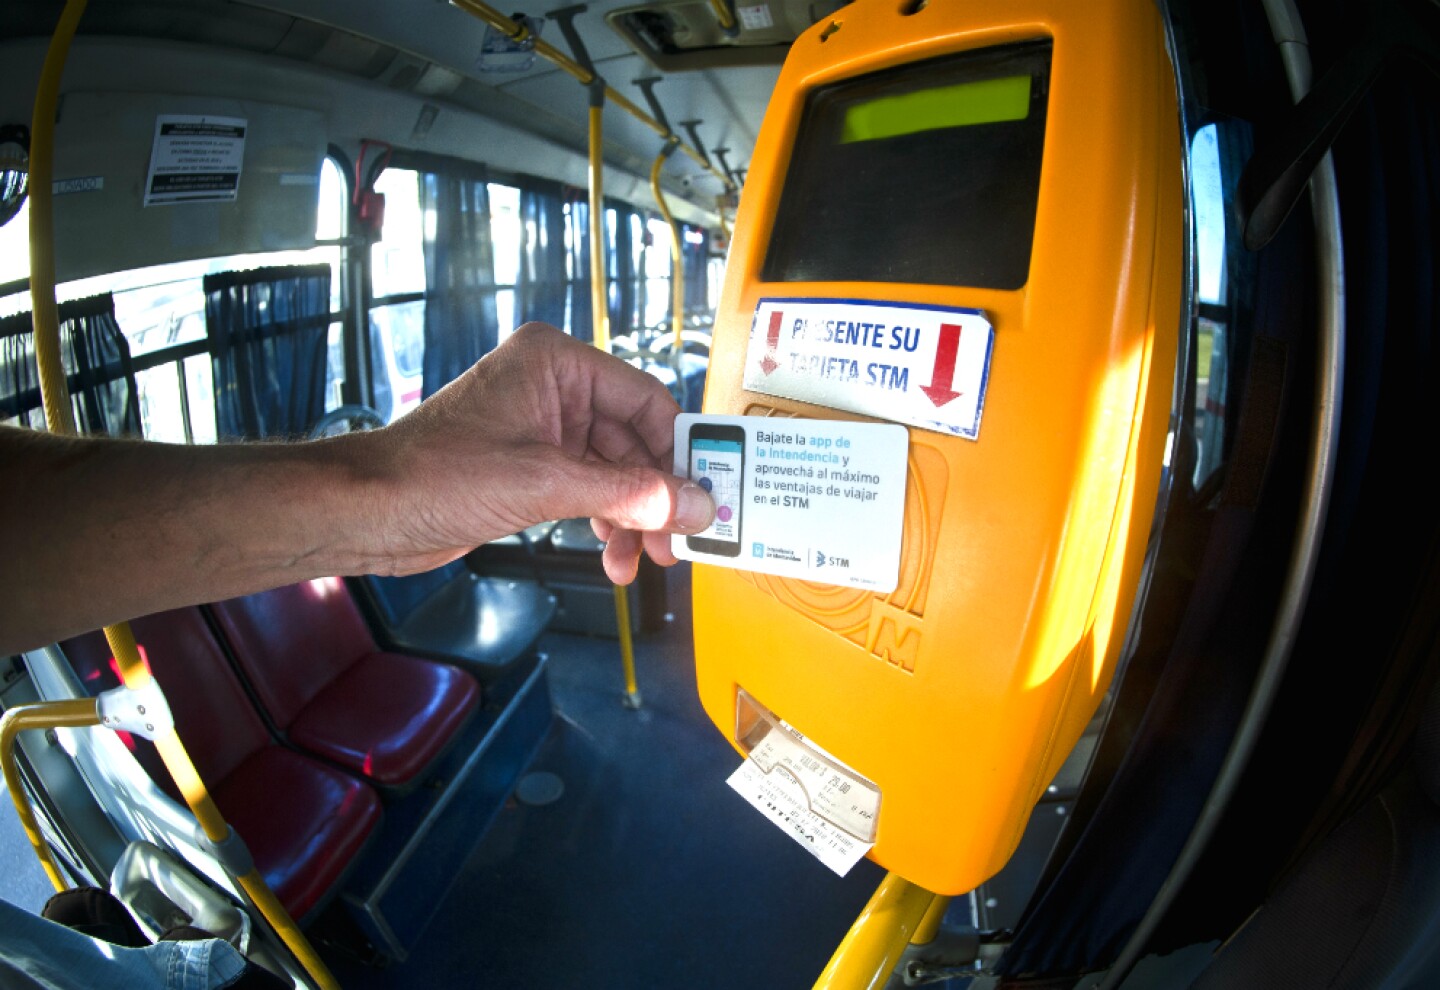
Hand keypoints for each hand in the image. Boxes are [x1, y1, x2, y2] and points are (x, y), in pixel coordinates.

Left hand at [366, 322, 713, 583]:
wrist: (367, 512)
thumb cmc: (433, 474)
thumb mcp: (547, 483)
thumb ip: (629, 493)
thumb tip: (693, 503)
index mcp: (556, 363)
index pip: (645, 399)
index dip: (681, 448)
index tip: (710, 488)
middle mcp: (552, 388)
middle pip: (634, 440)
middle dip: (657, 494)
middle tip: (680, 538)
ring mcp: (540, 429)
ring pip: (614, 472)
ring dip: (632, 518)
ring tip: (641, 561)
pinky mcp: (529, 467)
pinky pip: (588, 490)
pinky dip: (605, 522)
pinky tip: (612, 555)